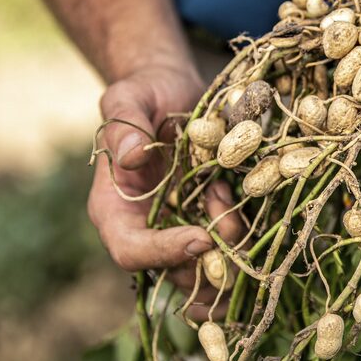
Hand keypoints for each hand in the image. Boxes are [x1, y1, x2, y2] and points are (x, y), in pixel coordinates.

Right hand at [88, 63, 244, 315]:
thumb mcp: (129, 98)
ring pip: (209, 267)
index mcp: (116, 209)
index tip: (202, 238)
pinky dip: (245, 231)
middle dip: (209, 259)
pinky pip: (232, 244)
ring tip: (227, 194)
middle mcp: (147, 228)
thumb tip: (131, 154)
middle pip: (175, 272)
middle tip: (231, 224)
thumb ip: (125, 125)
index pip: (131, 251)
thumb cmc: (145, 92)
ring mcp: (182, 226)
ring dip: (231, 247)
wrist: (175, 88)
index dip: (165, 254)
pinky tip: (242, 194)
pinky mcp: (212, 218)